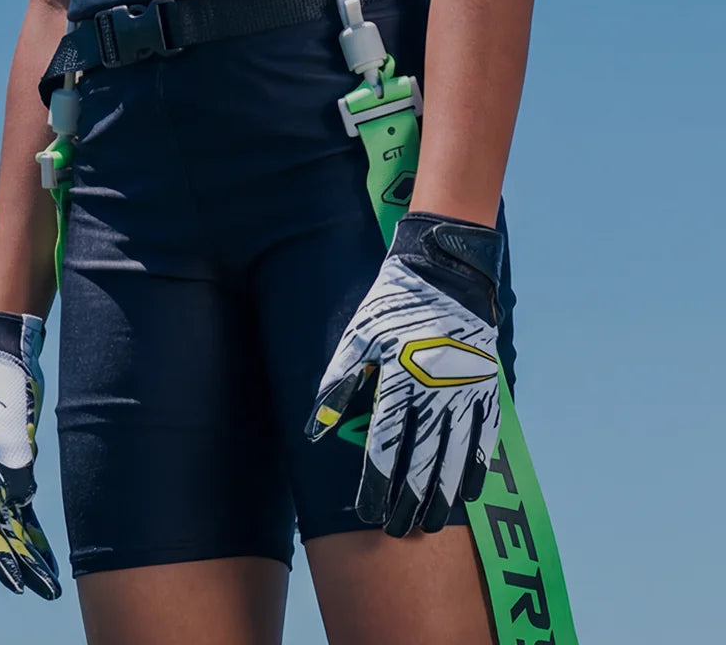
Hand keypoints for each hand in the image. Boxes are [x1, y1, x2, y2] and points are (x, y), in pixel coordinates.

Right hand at [0, 310, 61, 597]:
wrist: (6, 350)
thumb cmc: (1, 380)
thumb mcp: (6, 417)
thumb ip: (12, 456)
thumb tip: (21, 499)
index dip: (0, 554)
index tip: (17, 582)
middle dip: (20, 560)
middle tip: (45, 589)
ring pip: (12, 517)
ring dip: (28, 547)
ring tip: (48, 578)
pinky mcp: (14, 456)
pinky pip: (21, 499)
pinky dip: (32, 523)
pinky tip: (44, 544)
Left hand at [305, 211, 502, 536]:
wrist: (446, 272)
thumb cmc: (393, 304)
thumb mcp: (358, 337)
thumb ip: (339, 384)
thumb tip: (315, 428)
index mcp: (401, 380)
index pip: (387, 446)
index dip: (378, 484)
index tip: (368, 513)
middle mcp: (436, 393)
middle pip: (423, 461)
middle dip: (409, 501)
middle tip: (397, 530)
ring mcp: (467, 393)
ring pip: (455, 457)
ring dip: (442, 495)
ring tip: (429, 524)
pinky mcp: (486, 388)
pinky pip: (484, 438)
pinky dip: (476, 467)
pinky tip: (467, 492)